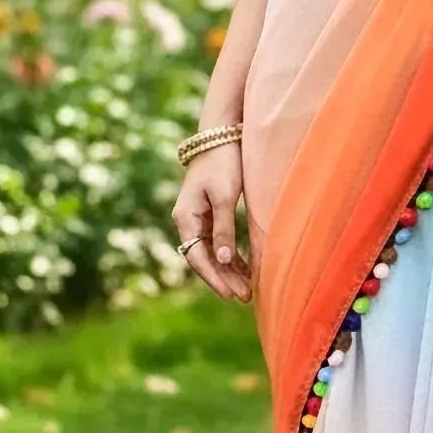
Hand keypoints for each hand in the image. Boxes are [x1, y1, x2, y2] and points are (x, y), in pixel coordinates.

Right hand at [171, 142, 251, 302]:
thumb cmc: (223, 163)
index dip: (215, 278)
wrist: (221, 135)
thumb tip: (224, 260)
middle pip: (204, 258)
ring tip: (247, 289)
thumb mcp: (225, 197)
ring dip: (228, 271)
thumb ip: (224, 229)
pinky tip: (245, 269)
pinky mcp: (209, 213)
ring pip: (211, 252)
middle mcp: (187, 220)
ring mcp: (197, 218)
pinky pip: (217, 241)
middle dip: (224, 279)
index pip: (197, 257)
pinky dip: (231, 256)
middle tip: (245, 297)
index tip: (232, 294)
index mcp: (185, 217)